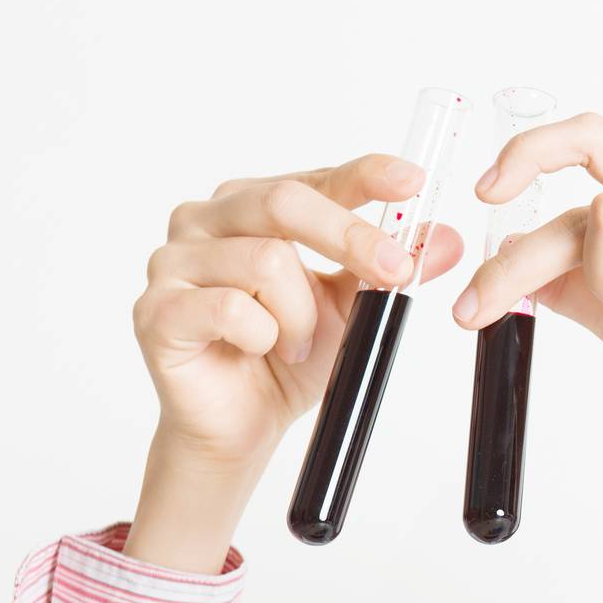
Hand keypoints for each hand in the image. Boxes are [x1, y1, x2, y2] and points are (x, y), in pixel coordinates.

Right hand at [133, 153, 464, 473]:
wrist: (242, 425)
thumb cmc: (288, 358)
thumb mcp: (353, 311)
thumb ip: (389, 271)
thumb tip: (446, 240)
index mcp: (251, 206)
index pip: (314, 178)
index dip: (365, 176)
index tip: (414, 182)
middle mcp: (205, 219)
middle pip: (284, 202)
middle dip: (350, 238)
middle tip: (396, 274)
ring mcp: (173, 261)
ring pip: (264, 261)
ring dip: (300, 315)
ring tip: (295, 345)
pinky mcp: (156, 309)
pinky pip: (230, 308)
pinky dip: (264, 335)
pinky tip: (261, 351)